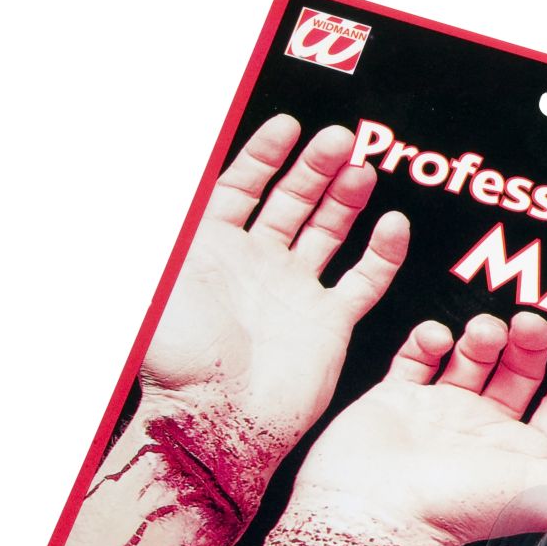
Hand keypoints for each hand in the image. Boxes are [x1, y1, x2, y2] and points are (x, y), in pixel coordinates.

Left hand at [142, 114, 409, 451]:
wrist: (220, 419)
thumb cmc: (179, 357)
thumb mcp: (155, 280)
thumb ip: (163, 230)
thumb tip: (170, 182)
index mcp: (213, 253)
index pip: (240, 187)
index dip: (263, 155)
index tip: (287, 126)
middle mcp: (256, 269)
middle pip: (290, 202)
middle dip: (314, 167)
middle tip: (339, 139)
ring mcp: (295, 295)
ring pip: (328, 232)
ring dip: (345, 198)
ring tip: (360, 169)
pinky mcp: (329, 324)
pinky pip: (363, 281)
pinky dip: (381, 253)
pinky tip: (391, 224)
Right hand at [292, 312, 546, 545]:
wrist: (372, 508)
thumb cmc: (454, 510)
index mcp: (523, 459)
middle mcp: (485, 437)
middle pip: (523, 373)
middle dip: (533, 342)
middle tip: (531, 324)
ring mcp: (441, 416)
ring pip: (474, 359)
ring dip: (484, 335)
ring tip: (484, 333)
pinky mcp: (398, 400)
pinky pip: (417, 357)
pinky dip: (428, 338)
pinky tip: (437, 340)